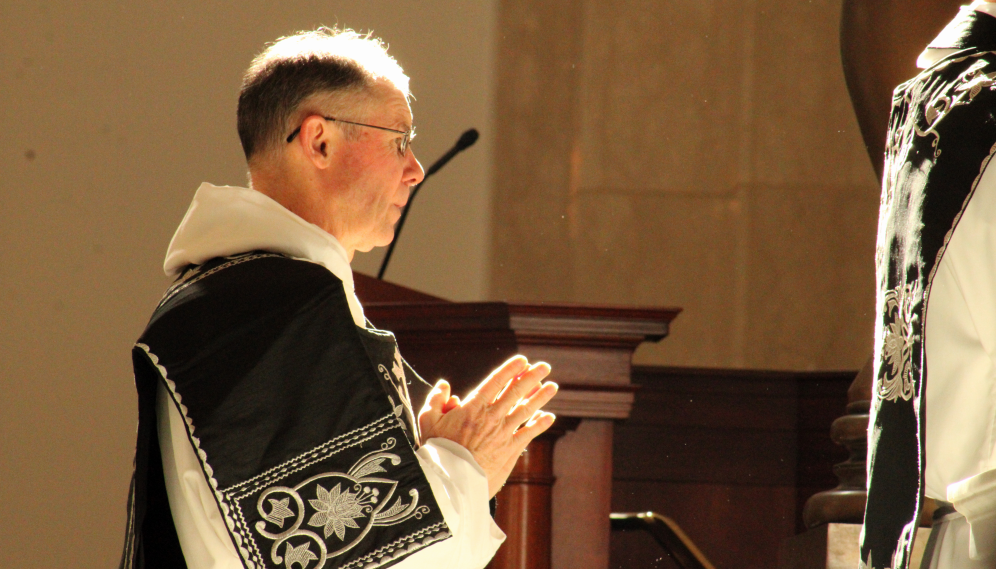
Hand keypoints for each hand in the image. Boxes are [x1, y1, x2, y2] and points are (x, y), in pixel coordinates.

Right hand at [418, 356, 557, 497]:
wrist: (450, 481)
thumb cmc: (437, 450)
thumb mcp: (428, 420)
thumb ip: (437, 399)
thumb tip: (445, 385)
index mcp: (474, 406)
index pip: (496, 381)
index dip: (510, 369)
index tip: (522, 360)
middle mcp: (492, 417)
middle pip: (516, 392)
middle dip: (531, 377)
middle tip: (545, 366)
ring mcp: (503, 433)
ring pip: (526, 410)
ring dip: (540, 397)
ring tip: (553, 386)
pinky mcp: (510, 450)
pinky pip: (528, 433)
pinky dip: (540, 424)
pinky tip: (549, 416)